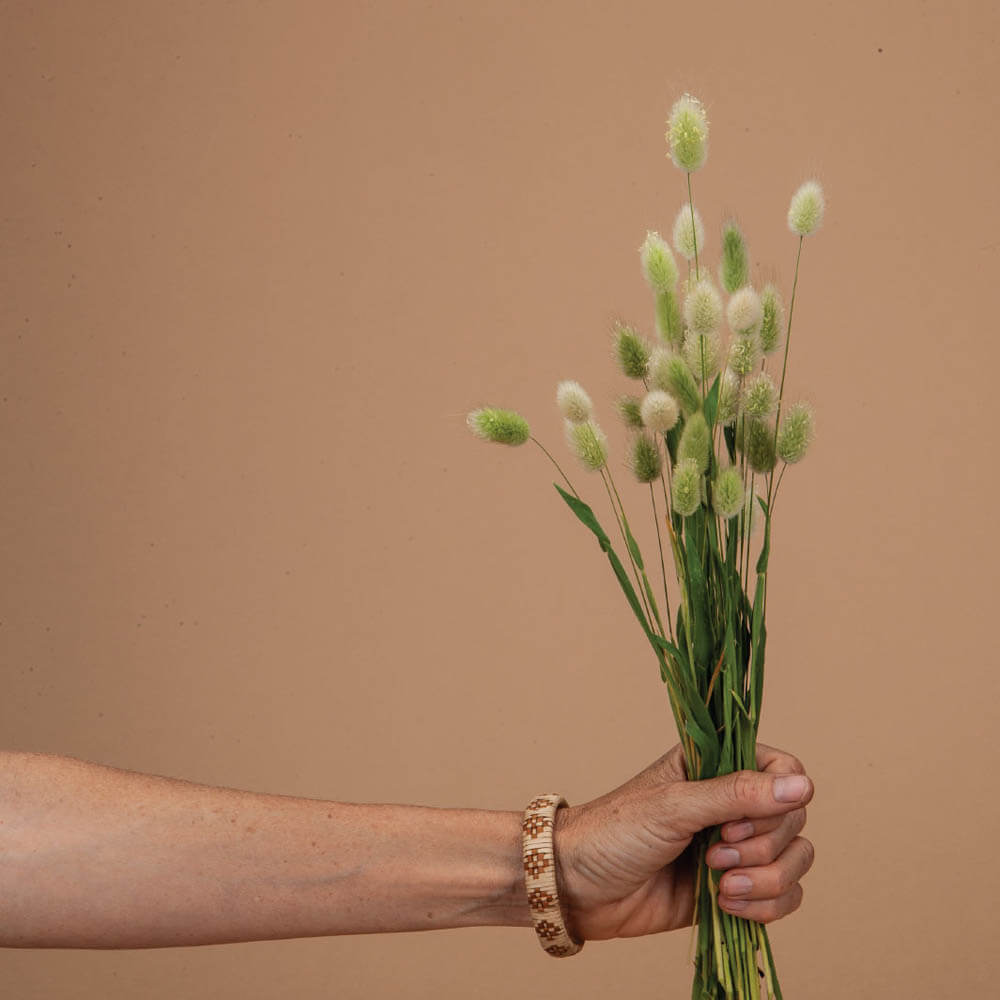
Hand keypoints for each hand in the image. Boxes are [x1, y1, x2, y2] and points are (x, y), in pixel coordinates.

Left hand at [554, 742, 813, 939]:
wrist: (580, 889)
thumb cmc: (615, 832)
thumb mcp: (674, 806)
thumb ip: (737, 794)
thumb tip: (804, 785)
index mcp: (716, 766)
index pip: (784, 767)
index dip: (776, 797)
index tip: (736, 817)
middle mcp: (732, 803)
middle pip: (794, 819)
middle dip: (762, 845)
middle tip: (715, 852)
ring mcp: (736, 848)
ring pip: (796, 860)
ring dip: (765, 879)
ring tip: (719, 885)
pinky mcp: (737, 890)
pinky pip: (785, 898)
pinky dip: (765, 907)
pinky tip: (726, 905)